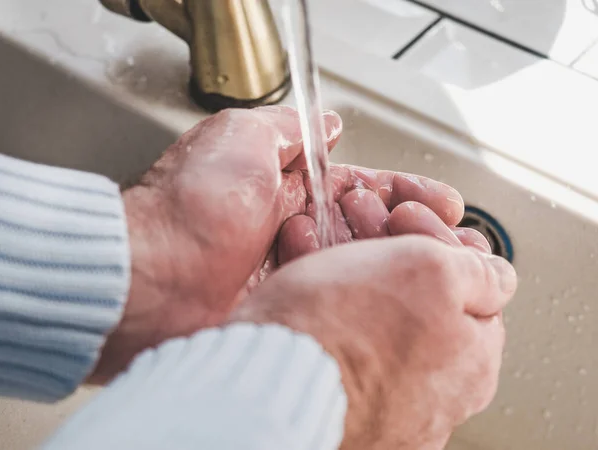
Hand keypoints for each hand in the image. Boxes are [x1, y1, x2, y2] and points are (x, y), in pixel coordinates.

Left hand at [91, 106, 465, 382]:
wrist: (150, 278)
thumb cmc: (189, 206)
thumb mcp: (240, 138)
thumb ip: (288, 129)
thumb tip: (325, 124)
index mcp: (283, 188)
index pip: (359, 186)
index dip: (403, 191)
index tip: (440, 200)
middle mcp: (291, 230)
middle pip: (367, 227)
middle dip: (410, 225)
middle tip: (439, 227)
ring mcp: (291, 272)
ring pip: (360, 263)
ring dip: (396, 255)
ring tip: (423, 251)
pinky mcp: (288, 308)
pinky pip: (341, 298)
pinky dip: (370, 290)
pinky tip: (394, 287)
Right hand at [231, 229, 516, 449]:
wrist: (265, 384)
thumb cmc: (342, 330)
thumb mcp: (429, 273)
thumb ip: (478, 271)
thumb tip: (498, 276)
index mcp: (470, 361)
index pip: (471, 284)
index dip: (436, 237)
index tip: (404, 216)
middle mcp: (437, 393)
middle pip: (420, 298)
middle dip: (390, 245)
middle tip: (357, 216)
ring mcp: (388, 402)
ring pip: (376, 313)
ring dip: (351, 263)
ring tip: (315, 234)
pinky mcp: (342, 402)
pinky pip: (340, 339)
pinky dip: (325, 300)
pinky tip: (304, 272)